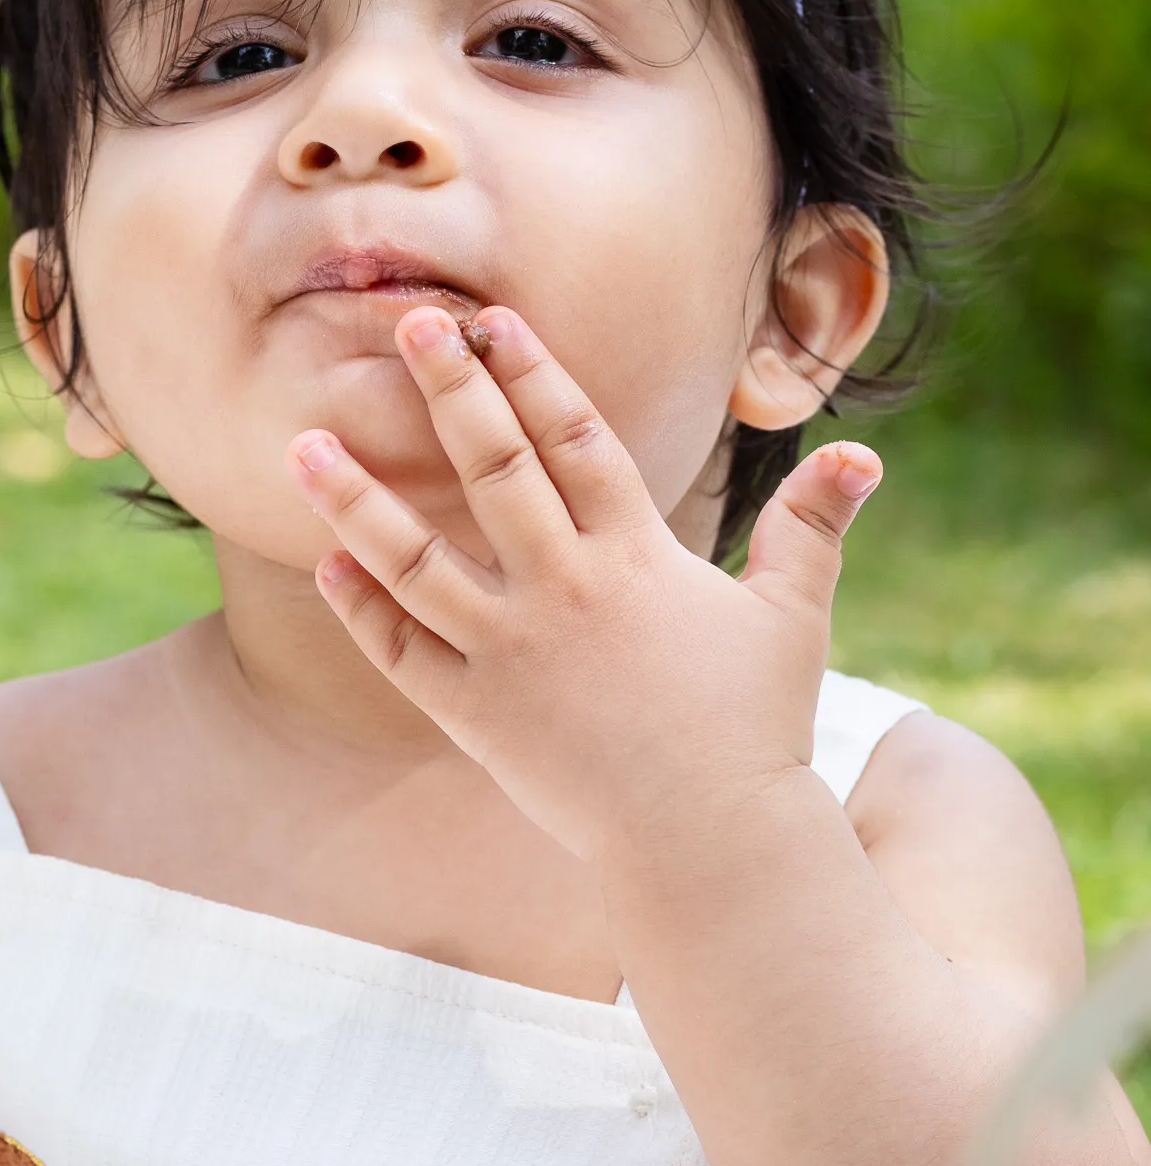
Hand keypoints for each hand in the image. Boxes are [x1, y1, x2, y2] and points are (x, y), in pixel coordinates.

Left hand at [286, 305, 879, 863]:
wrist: (708, 847)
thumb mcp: (791, 617)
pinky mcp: (475, 717)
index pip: (577, 440)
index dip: (535, 373)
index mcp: (636, 558)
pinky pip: (401, 655)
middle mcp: (563, 593)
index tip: (494, 318)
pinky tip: (329, 561)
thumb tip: (865, 455)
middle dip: (450, 389)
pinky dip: (362, 609)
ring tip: (301, 443)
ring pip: (414, 561)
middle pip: (494, 469)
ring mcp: (509, 656)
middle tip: (405, 323)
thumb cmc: (755, 727)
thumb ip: (810, 527)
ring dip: (356, 498)